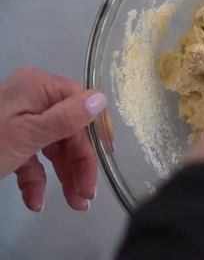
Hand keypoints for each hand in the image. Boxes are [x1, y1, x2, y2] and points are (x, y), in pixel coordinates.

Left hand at [0, 67, 106, 211]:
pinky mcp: (10, 140)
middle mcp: (34, 99)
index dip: (96, 133)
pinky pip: (33, 157)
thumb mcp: (27, 135)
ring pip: (54, 147)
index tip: (106, 159)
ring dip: (64, 177)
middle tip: (86, 196)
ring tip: (74, 204)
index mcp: (40, 87)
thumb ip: (66, 118)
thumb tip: (101, 99)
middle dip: (79, 165)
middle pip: (70, 131)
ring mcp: (21, 120)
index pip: (83, 105)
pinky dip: (37, 180)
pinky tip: (35, 201)